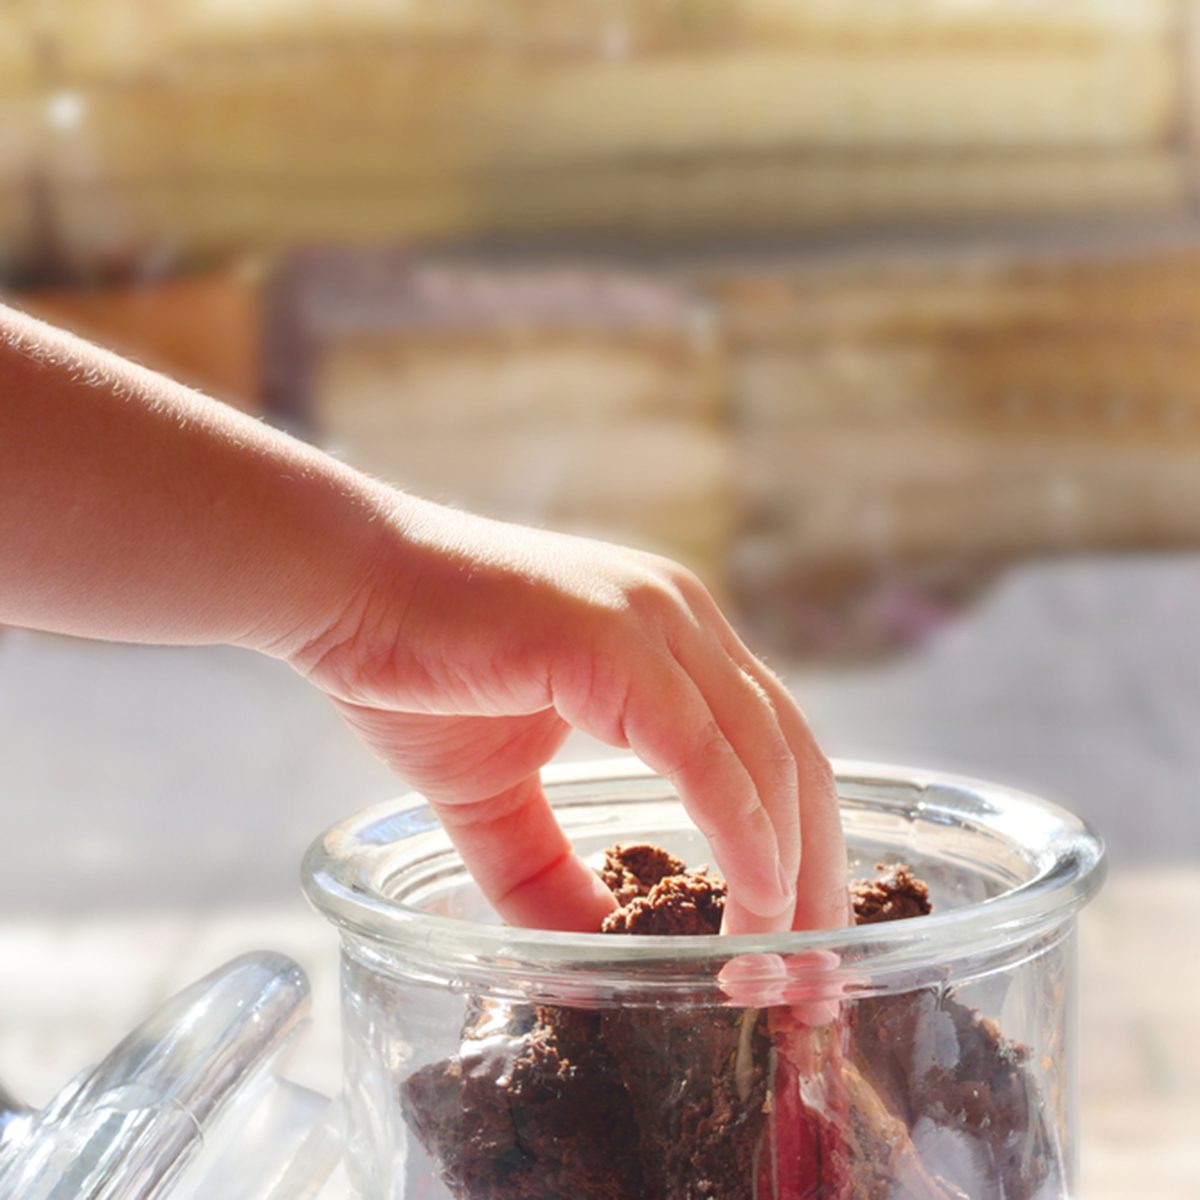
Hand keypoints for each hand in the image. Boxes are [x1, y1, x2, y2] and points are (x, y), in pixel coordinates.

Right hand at [285, 497, 847, 934]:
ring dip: (793, 869)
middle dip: (819, 875)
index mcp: (670, 645)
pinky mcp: (613, 640)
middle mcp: (683, 621)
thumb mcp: (496, 798)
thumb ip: (549, 874)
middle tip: (817, 979)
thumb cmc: (413, 672)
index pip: (772, 753)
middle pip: (795, 759)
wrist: (339, 589)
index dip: (801, 852)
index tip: (799, 947)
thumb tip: (591, 964)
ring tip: (786, 964)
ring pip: (768, 757)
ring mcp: (655, 622)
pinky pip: (703, 753)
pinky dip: (741, 833)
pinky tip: (755, 901)